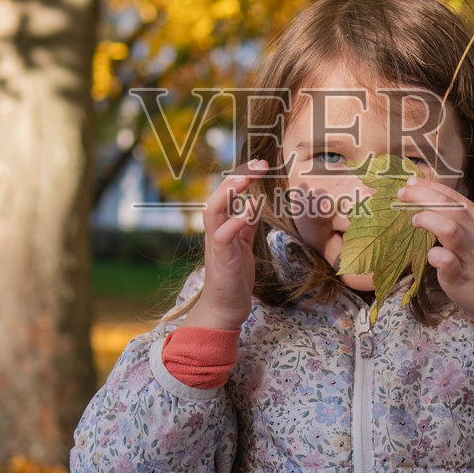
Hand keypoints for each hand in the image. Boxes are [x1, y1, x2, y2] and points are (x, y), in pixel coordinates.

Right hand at [191, 161, 266, 329]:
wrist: (226, 308)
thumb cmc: (234, 277)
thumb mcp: (242, 245)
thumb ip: (246, 225)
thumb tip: (254, 204)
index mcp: (220, 226)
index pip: (226, 193)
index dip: (241, 176)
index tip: (261, 164)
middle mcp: (214, 231)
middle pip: (217, 194)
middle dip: (236, 176)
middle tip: (260, 164)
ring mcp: (216, 244)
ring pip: (212, 210)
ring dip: (229, 192)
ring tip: (247, 178)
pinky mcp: (221, 259)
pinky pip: (222, 235)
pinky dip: (235, 221)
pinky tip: (250, 210)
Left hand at [399, 178, 473, 329]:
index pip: (458, 198)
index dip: (434, 187)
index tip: (412, 182)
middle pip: (450, 208)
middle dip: (423, 196)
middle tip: (402, 193)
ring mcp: (470, 258)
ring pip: (449, 230)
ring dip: (430, 221)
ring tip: (415, 221)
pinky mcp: (461, 280)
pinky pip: (446, 263)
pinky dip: (437, 256)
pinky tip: (431, 254)